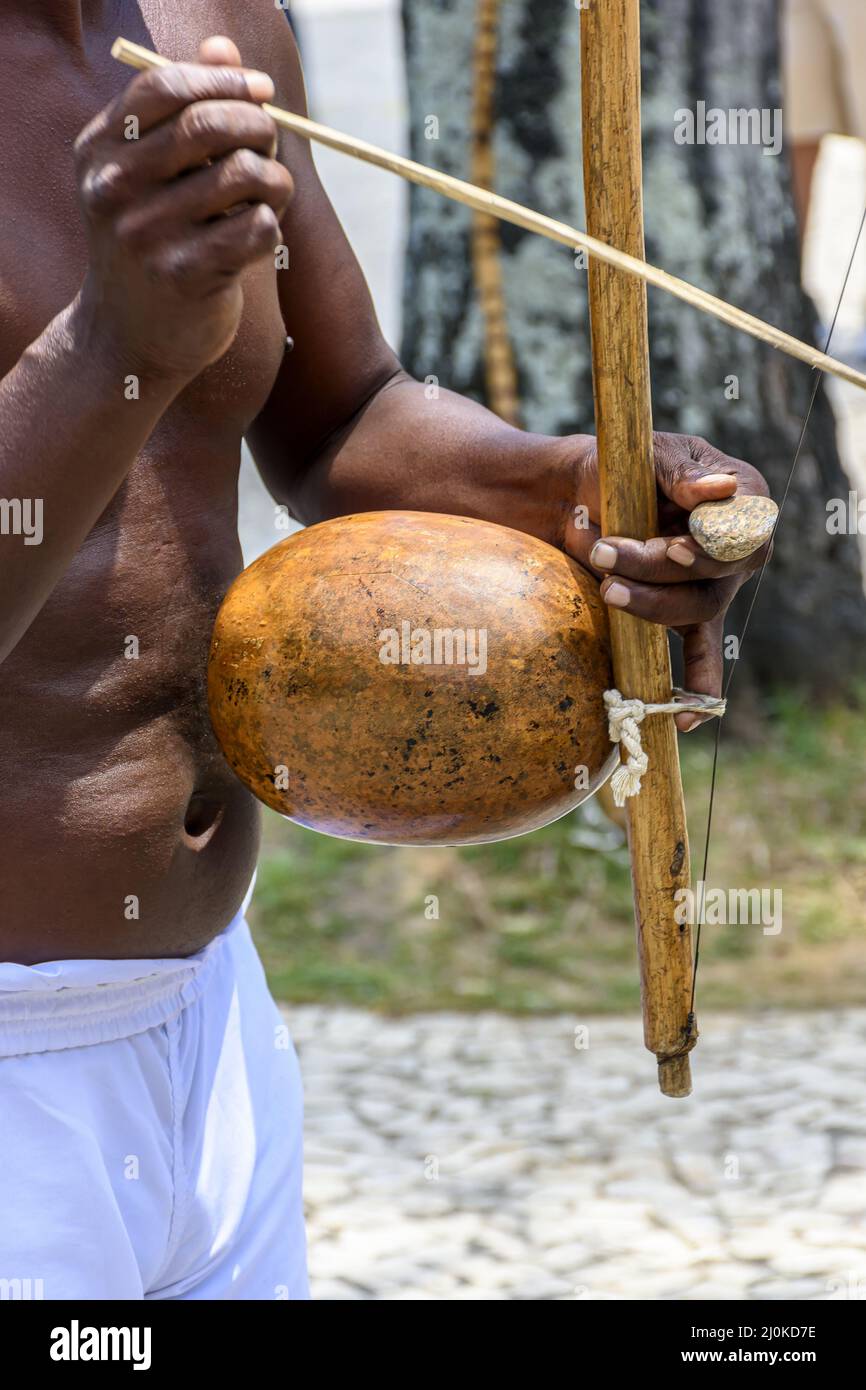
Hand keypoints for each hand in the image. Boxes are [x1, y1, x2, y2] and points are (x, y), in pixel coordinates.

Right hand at [73, 36, 293, 382]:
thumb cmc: (151, 244)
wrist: (128, 339)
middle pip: (209, 125)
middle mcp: (115, 190)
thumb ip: (186, 110)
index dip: (222, 79)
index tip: (261, 90)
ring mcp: (147, 235)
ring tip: (270, 194)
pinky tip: (258, 235)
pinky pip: (256, 226)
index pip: (164, 86)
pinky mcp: (185, 277)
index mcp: (100, 151)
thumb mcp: (152, 175)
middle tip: (271, 143)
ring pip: (243, 175)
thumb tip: (225, 48)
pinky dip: (271, 224)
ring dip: (274, 179)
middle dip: (258, 126)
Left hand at [565, 432, 770, 728]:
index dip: (711, 547)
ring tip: (608, 589)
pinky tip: (686, 720)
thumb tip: (716, 489)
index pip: (742, 531)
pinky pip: (701, 657)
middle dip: (657, 570)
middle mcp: (738, 548)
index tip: (672, 549)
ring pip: (696, 611)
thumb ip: (679, 473)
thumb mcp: (649, 454)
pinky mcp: (686, 616)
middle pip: (713, 575)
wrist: (581, 494)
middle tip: (606, 553)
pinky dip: (697, 687)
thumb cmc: (622, 464)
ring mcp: (715, 587)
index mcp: (743, 499)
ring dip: (649, 605)